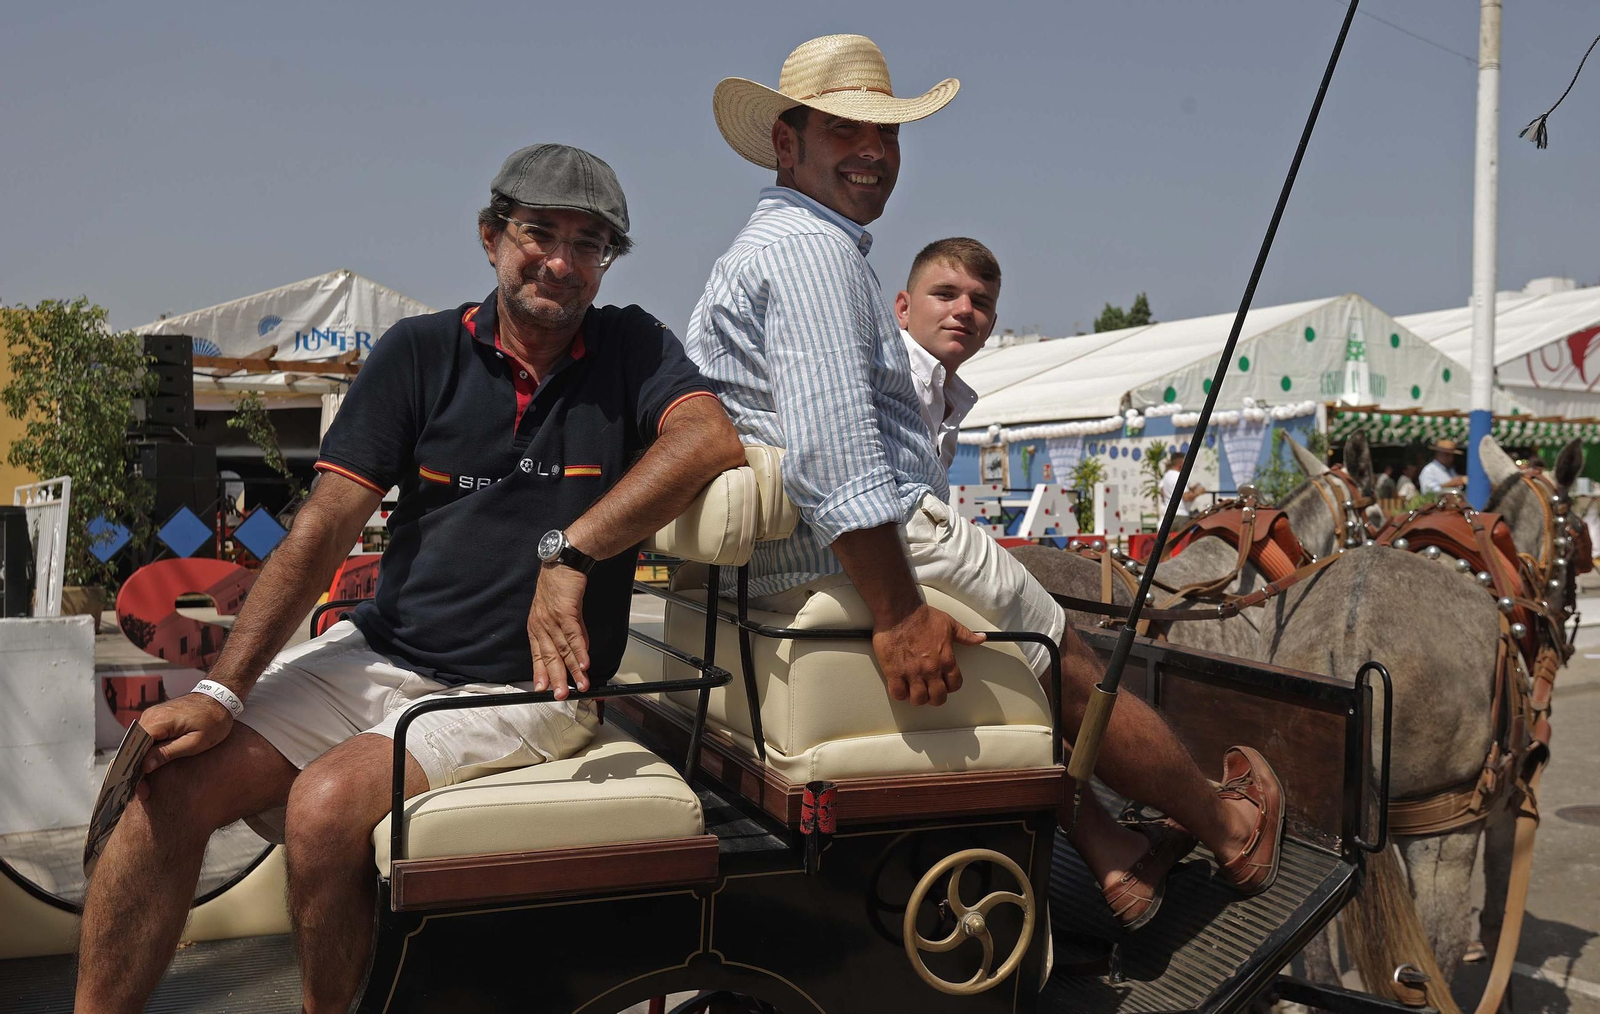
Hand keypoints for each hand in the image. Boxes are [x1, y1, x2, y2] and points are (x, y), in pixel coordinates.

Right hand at [135, 693, 234, 797]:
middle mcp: (150, 716)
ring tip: (145, 787)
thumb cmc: (214, 720)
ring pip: (138, 744)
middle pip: (133, 748)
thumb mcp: (195, 742)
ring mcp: (152, 716)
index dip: (133, 770)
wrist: (221, 699)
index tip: (138, 789)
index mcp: (158, 721)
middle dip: (134, 771)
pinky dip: (146, 754)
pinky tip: (150, 770)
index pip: (134, 748)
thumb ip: (168, 753)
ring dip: (139, 764)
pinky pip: (146, 739)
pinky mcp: (157, 719)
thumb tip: (144, 766)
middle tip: (143, 793)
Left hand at [528, 563, 590, 699]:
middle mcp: (541, 626)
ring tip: (580, 684)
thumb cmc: (559, 586)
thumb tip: (579, 654)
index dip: (541, 673)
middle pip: (550, 657)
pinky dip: (579, 651)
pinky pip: (573, 635)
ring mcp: (552, 619)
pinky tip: (583, 663)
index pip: (538, 655)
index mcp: (536, 628)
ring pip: (563, 649)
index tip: (543, 690)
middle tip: (562, 696)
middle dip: (557, 678)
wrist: (563, 563)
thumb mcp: (561, 613)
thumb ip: (569, 635)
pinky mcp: (565, 611)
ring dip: (572, 669)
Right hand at [870, 603, 985, 706]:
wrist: (900, 611)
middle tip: (929, 692)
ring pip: (918, 699)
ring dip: (917, 697)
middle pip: (937, 697)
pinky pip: (898, 693)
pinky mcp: (894, 672)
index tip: (944, 684)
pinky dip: (899, 693)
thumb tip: (979, 638)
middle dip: (935, 697)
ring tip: (914, 691)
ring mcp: (912, 672)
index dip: (950, 687)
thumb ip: (966, 635)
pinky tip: (900, 686)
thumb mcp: (949, 624)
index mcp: (946, 659)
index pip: (954, 685)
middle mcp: (931, 669)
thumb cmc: (922, 616)